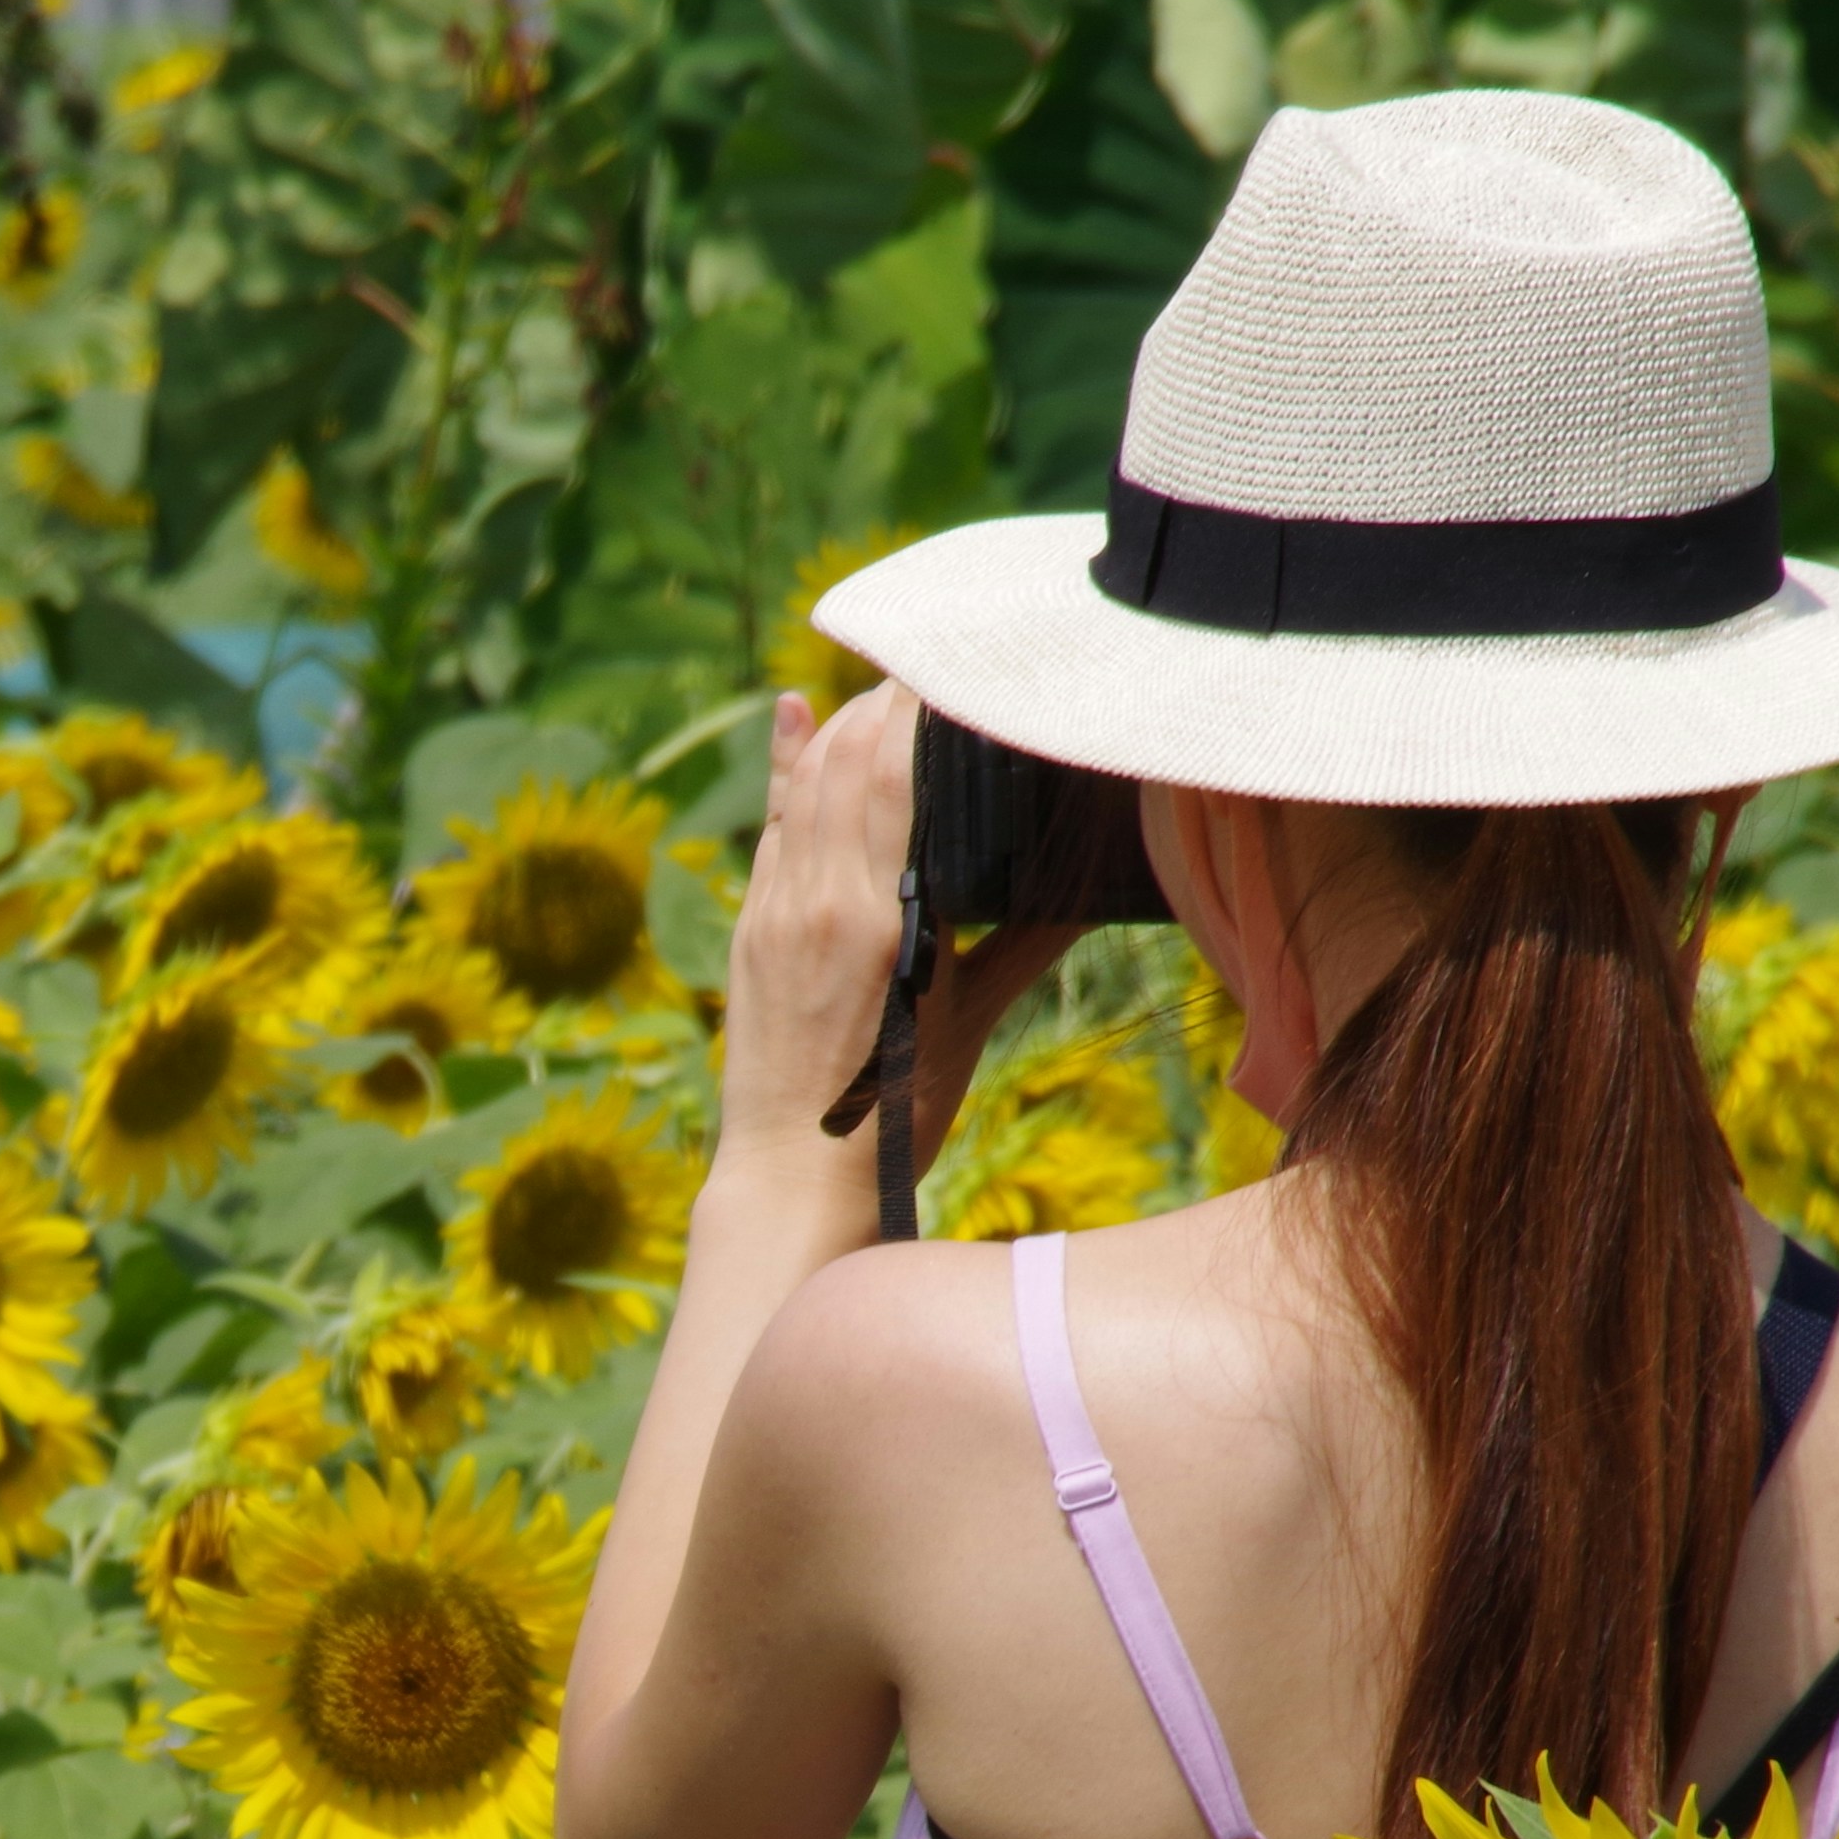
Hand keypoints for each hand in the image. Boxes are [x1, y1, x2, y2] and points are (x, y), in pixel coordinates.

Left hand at [709, 682, 1089, 1211]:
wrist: (793, 1177)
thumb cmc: (894, 1111)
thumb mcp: (971, 1023)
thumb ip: (1024, 944)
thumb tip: (1089, 889)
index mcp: (875, 915)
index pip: (892, 770)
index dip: (920, 705)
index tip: (962, 662)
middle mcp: (815, 897)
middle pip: (844, 758)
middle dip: (887, 698)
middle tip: (939, 660)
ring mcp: (772, 909)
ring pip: (805, 784)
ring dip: (843, 723)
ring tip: (890, 683)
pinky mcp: (749, 928)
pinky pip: (772, 825)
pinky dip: (788, 767)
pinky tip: (796, 714)